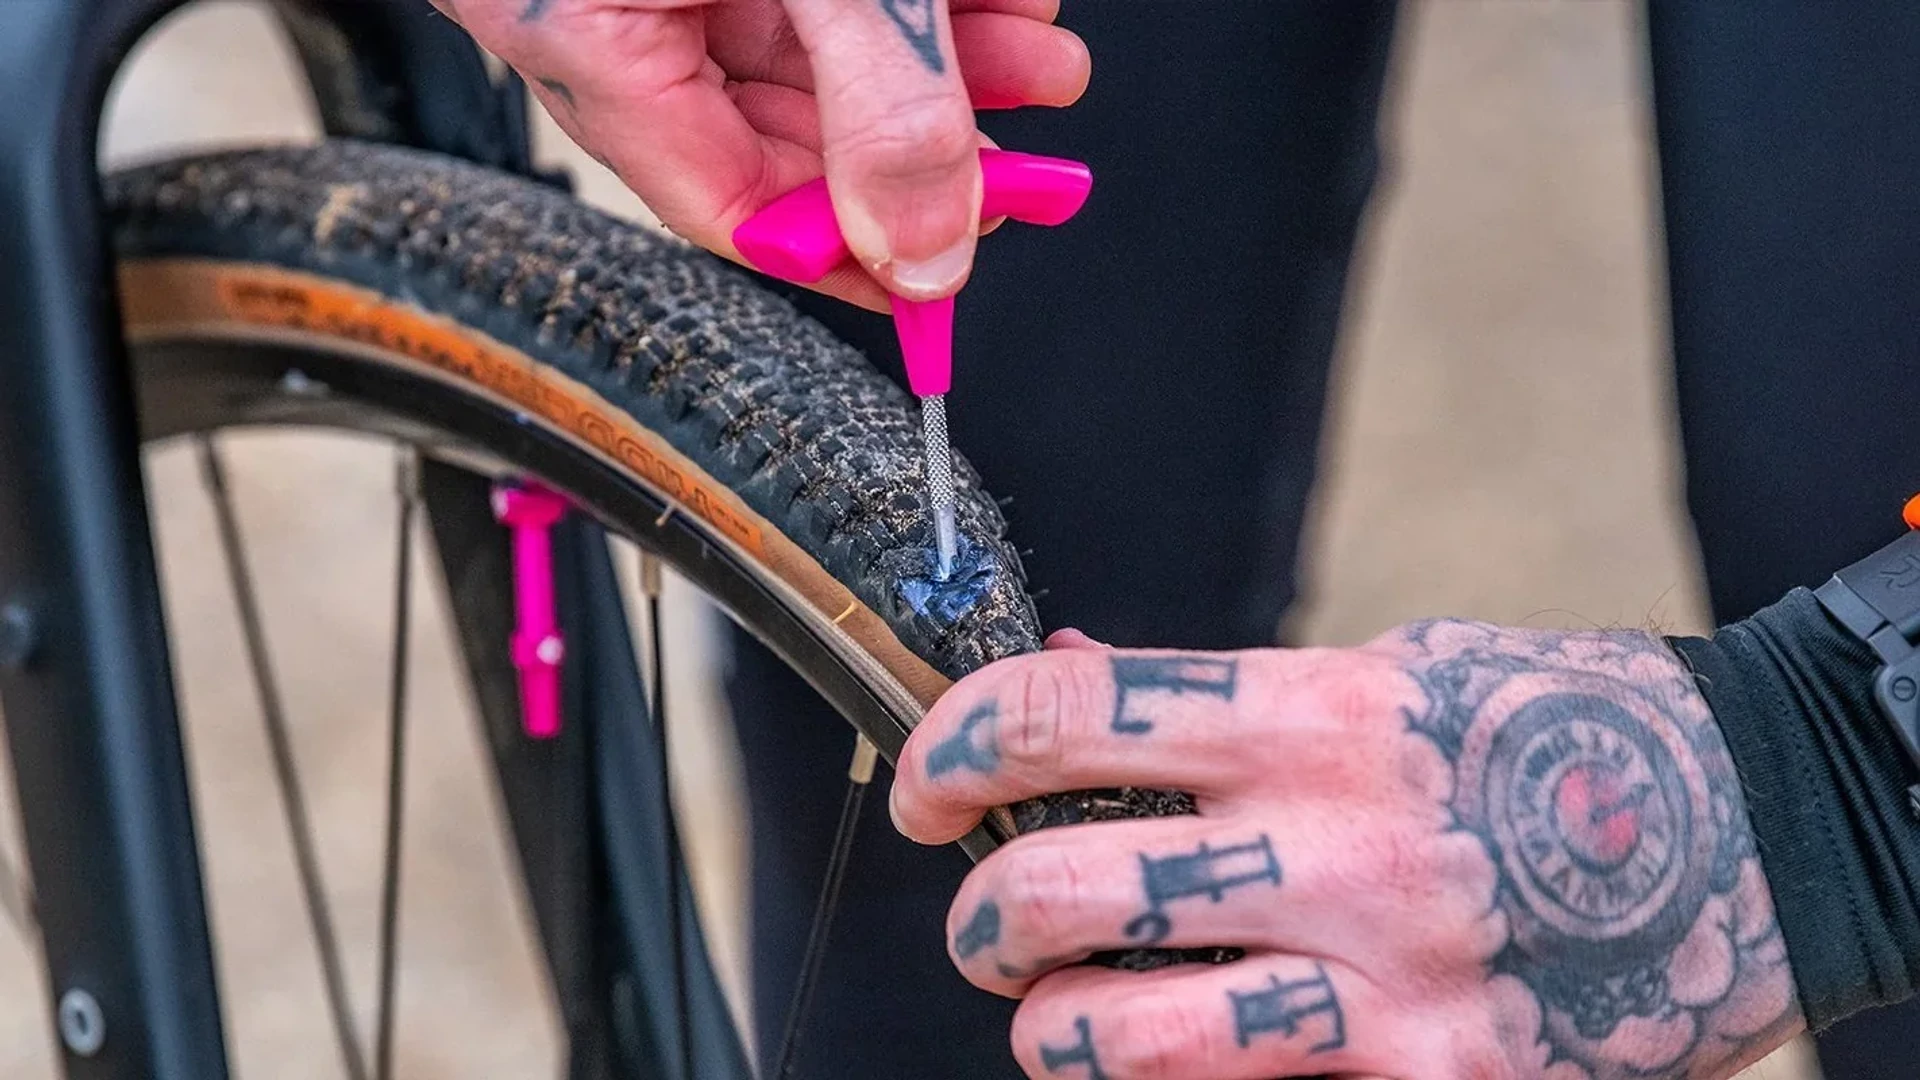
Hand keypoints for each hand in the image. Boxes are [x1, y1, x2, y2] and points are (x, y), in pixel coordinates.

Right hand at [438, 0, 1088, 309]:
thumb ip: (875, 96)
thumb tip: (924, 239)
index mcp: (591, 40)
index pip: (732, 204)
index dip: (856, 246)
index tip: (959, 255)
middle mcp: (616, 6)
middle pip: (790, 127)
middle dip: (928, 134)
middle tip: (1033, 153)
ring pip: (819, 45)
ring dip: (943, 57)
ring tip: (1039, 55)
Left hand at [891, 623, 1803, 1079]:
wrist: (1764, 824)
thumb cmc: (1558, 733)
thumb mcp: (1395, 673)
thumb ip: (1222, 698)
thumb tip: (1061, 675)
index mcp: (1317, 716)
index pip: (1064, 715)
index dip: (951, 747)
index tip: (926, 785)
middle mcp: (1334, 846)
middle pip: (1055, 888)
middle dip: (980, 916)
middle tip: (990, 920)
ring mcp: (1384, 983)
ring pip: (1112, 1040)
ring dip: (1050, 1033)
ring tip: (1061, 1016)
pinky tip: (1200, 1060)